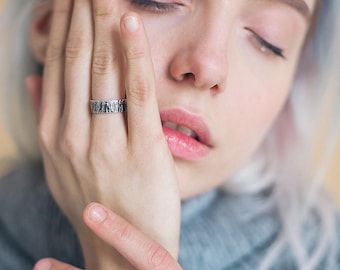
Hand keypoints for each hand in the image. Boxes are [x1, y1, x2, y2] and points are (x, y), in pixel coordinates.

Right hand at [27, 0, 179, 267]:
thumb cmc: (96, 204)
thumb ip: (49, 120)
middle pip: (79, 60)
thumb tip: (36, 79)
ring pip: (104, 69)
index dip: (65, 27)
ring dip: (105, 22)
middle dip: (83, 14)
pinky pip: (136, 93)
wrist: (117, 252)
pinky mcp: (143, 150)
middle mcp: (75, 135)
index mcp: (57, 136)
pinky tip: (132, 22)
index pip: (60, 67)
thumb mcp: (62, 167)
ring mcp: (107, 143)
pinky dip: (134, 54)